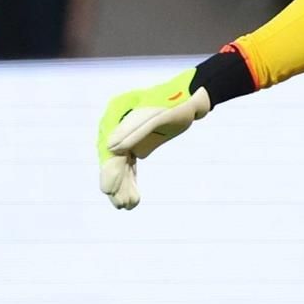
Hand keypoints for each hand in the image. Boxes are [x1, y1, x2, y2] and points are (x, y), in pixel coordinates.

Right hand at [96, 67, 209, 208]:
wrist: (195, 97)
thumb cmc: (177, 102)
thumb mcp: (158, 116)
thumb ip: (134, 131)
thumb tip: (110, 148)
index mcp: (116, 112)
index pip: (108, 146)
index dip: (108, 170)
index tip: (108, 191)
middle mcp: (117, 124)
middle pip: (112, 158)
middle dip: (117, 182)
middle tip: (122, 205)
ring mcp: (127, 135)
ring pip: (121, 164)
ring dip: (123, 185)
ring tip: (129, 206)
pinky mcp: (138, 143)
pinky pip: (130, 165)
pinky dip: (131, 181)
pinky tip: (134, 198)